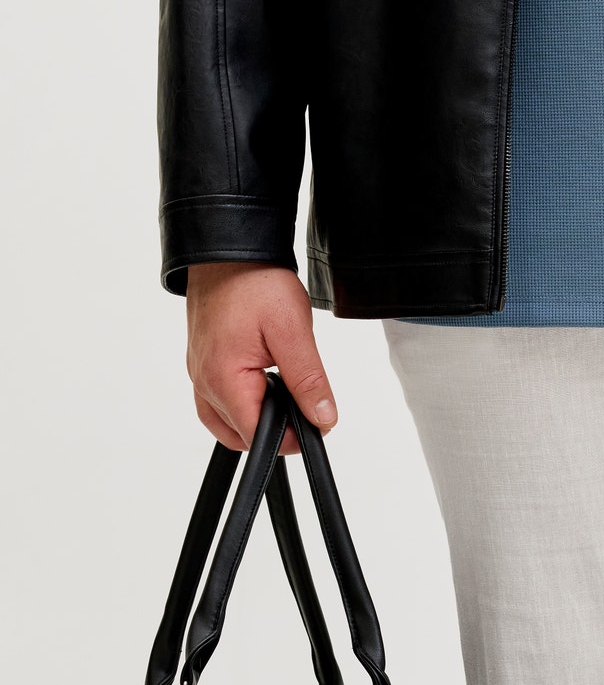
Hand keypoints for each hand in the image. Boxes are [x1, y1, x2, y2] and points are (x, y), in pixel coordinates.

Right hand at [186, 263, 336, 453]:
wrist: (228, 247)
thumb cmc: (254, 280)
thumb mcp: (293, 331)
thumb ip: (308, 380)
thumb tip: (323, 418)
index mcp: (224, 378)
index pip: (257, 435)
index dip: (291, 438)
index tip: (315, 424)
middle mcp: (204, 381)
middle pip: (240, 434)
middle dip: (274, 430)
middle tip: (303, 406)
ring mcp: (199, 373)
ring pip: (226, 422)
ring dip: (257, 419)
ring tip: (284, 395)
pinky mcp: (202, 362)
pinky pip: (217, 401)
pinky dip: (242, 404)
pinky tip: (263, 387)